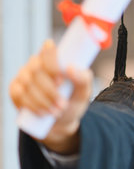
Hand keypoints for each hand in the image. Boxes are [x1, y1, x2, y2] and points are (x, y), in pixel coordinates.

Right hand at [9, 39, 92, 153]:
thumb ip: (83, 78)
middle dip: (50, 90)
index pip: (47, 48)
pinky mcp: (15, 89)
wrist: (61, 119)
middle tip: (63, 104)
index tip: (61, 81)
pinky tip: (42, 113)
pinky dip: (32, 105)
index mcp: (54, 57)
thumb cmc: (73, 99)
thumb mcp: (84, 90)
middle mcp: (36, 63)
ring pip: (28, 83)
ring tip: (57, 111)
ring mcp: (24, 75)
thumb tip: (70, 67)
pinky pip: (19, 94)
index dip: (52, 64)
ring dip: (43, 100)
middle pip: (37, 69)